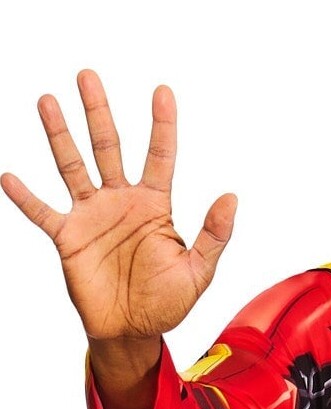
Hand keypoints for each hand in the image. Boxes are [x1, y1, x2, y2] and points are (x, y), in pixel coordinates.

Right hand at [1, 69, 236, 340]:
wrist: (132, 333)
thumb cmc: (167, 302)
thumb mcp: (198, 273)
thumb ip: (214, 236)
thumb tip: (231, 197)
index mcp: (154, 205)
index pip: (159, 156)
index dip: (162, 125)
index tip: (163, 92)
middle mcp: (120, 201)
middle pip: (108, 146)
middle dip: (98, 111)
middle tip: (88, 75)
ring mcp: (92, 216)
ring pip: (73, 166)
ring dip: (60, 135)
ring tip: (47, 100)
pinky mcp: (69, 238)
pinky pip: (43, 213)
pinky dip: (26, 198)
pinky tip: (10, 177)